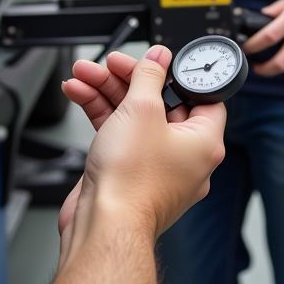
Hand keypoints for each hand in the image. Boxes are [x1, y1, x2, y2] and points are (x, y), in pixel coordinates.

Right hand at [58, 46, 224, 259]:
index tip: (157, 62)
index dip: (178, 75)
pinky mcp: (129, 175)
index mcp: (204, 143)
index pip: (201, 97)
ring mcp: (155, 167)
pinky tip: (80, 94)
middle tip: (110, 65)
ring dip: (107, 92)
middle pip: (160, 103)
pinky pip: (119, 135)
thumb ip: (149, 77)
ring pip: (134, 118)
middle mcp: (184, 157)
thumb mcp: (142, 110)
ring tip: (84, 74)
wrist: (104, 226)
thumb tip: (159, 58)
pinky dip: (101, 114)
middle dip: (129, 80)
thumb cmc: (133, 182)